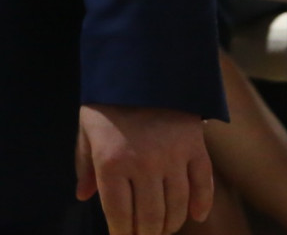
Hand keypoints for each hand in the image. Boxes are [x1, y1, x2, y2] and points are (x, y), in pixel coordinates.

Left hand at [76, 104, 211, 234]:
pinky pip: (203, 185)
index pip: (118, 214)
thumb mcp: (87, 129)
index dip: (121, 233)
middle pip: (150, 217)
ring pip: (176, 207)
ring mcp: (173, 157)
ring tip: (161, 229)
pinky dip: (200, 205)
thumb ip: (84, 165)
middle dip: (144, 234)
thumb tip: (82, 196)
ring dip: (169, 224)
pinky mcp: (195, 148)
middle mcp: (144, 163)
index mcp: (112, 161)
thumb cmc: (108, 102)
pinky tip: (194, 217)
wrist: (140, 67)